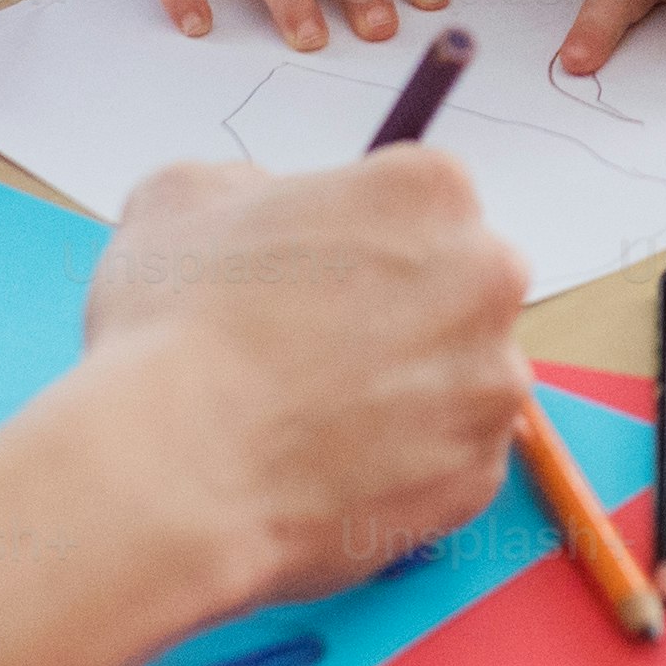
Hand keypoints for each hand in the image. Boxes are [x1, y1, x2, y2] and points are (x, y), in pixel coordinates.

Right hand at [81, 151, 531, 602]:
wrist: (173, 475)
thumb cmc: (175, 328)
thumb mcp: (182, 198)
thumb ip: (252, 187)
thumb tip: (267, 208)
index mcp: (432, 191)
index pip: (415, 205)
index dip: (354, 243)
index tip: (308, 279)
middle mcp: (488, 278)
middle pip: (457, 288)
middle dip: (399, 314)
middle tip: (314, 352)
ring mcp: (491, 384)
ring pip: (458, 381)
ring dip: (404, 394)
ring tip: (312, 421)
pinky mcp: (479, 478)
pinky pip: (447, 464)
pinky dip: (400, 470)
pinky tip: (328, 472)